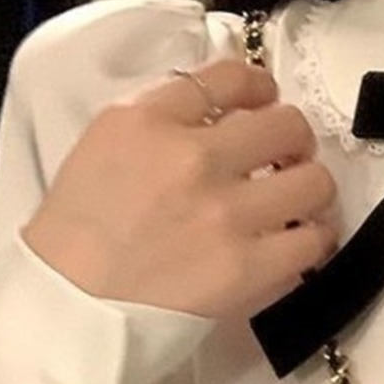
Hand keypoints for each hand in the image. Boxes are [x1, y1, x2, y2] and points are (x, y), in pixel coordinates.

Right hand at [22, 60, 337, 318]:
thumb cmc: (77, 235)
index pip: (229, 77)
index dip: (260, 86)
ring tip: (298, 204)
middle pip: (286, 123)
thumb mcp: (103, 146)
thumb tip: (222, 111)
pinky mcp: (247, 267)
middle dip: (294, 140)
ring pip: (313, 182)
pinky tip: (296, 244)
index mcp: (149, 120)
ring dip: (312, 189)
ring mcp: (225, 214)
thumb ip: (163, 120)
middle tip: (288, 159)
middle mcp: (193, 157)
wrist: (70, 306)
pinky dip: (312, 240)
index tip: (264, 102)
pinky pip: (312, 242)